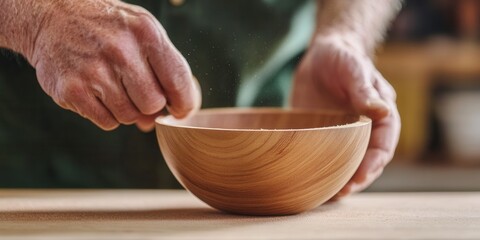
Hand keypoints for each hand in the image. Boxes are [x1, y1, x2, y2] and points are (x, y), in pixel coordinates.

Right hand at [29, 0, 200, 130]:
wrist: (54, 17)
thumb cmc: (109, 28)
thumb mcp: (143, 30)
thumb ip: (165, 67)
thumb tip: (172, 114)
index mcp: (145, 33)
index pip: (178, 81)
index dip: (184, 103)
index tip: (180, 109)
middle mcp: (120, 51)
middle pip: (153, 104)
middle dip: (151, 105)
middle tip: (140, 94)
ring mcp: (93, 71)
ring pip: (130, 117)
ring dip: (128, 110)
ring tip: (115, 87)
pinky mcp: (72, 90)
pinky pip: (108, 122)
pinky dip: (108, 115)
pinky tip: (100, 94)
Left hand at [291, 34, 399, 196]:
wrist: (320, 54)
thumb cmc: (343, 57)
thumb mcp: (354, 70)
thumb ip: (365, 91)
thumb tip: (383, 112)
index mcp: (379, 115)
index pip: (383, 145)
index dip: (374, 163)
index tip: (361, 177)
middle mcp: (363, 129)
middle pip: (366, 161)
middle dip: (357, 179)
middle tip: (341, 192)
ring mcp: (343, 134)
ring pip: (346, 163)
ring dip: (340, 179)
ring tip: (327, 195)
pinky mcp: (323, 135)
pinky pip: (324, 156)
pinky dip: (320, 170)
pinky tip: (309, 181)